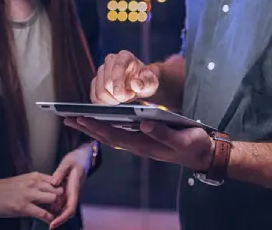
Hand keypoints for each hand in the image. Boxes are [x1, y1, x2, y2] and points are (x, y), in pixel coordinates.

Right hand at [0, 172, 62, 222]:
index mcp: (34, 176)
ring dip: (56, 208)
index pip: (56, 181)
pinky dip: (49, 219)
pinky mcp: (23, 207)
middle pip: (58, 189)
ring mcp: (29, 195)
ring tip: (54, 214)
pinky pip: (43, 213)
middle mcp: (33, 183)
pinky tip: (49, 221)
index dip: (60, 191)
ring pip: (54, 199)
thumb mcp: (22, 181)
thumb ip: (36, 184)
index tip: (61, 198)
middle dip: (61, 199)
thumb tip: (49, 192)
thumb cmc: (3, 189)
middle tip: (60, 207)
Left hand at [48, 145, 92, 228]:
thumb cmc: (76, 159)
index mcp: (74, 188)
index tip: (53, 224)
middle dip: (58, 219)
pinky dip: (54, 206)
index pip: (70, 208)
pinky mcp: (67, 190)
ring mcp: (70, 192)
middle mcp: (73, 193)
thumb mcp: (68, 162)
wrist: (84, 156)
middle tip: (47, 225)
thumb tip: (54, 183)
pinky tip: (45, 206)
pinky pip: (61, 201)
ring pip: (63, 208)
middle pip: (67, 212)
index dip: (62, 218)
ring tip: (43, 216)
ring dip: (56, 214)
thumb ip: (60, 172)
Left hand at [65, 117, 213, 170]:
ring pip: (112, 134)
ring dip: (94, 126)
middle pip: (108, 135)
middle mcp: (139, 145)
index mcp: (145, 145)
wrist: (204, 153)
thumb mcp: (182, 140)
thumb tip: (144, 123)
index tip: (80, 118)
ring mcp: (141, 143)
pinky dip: (107, 126)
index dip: (96, 126)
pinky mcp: (145, 139)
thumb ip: (164, 133)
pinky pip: (121, 133)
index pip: (115, 135)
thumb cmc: (194, 145)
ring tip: (76, 118)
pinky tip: (99, 120)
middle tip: (67, 118)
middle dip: (87, 126)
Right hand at [92, 50, 159, 103]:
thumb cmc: (145, 80)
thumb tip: (136, 85)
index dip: (118, 84)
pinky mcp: (96, 82)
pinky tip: (114, 101)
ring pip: (99, 92)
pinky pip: (94, 97)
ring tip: (123, 98)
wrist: (139, 84)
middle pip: (107, 83)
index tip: (122, 96)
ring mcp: (101, 71)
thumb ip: (145, 83)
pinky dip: (104, 103)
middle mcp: (110, 61)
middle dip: (118, 95)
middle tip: (129, 96)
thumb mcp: (151, 82)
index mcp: (125, 57)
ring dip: (111, 101)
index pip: (117, 68)